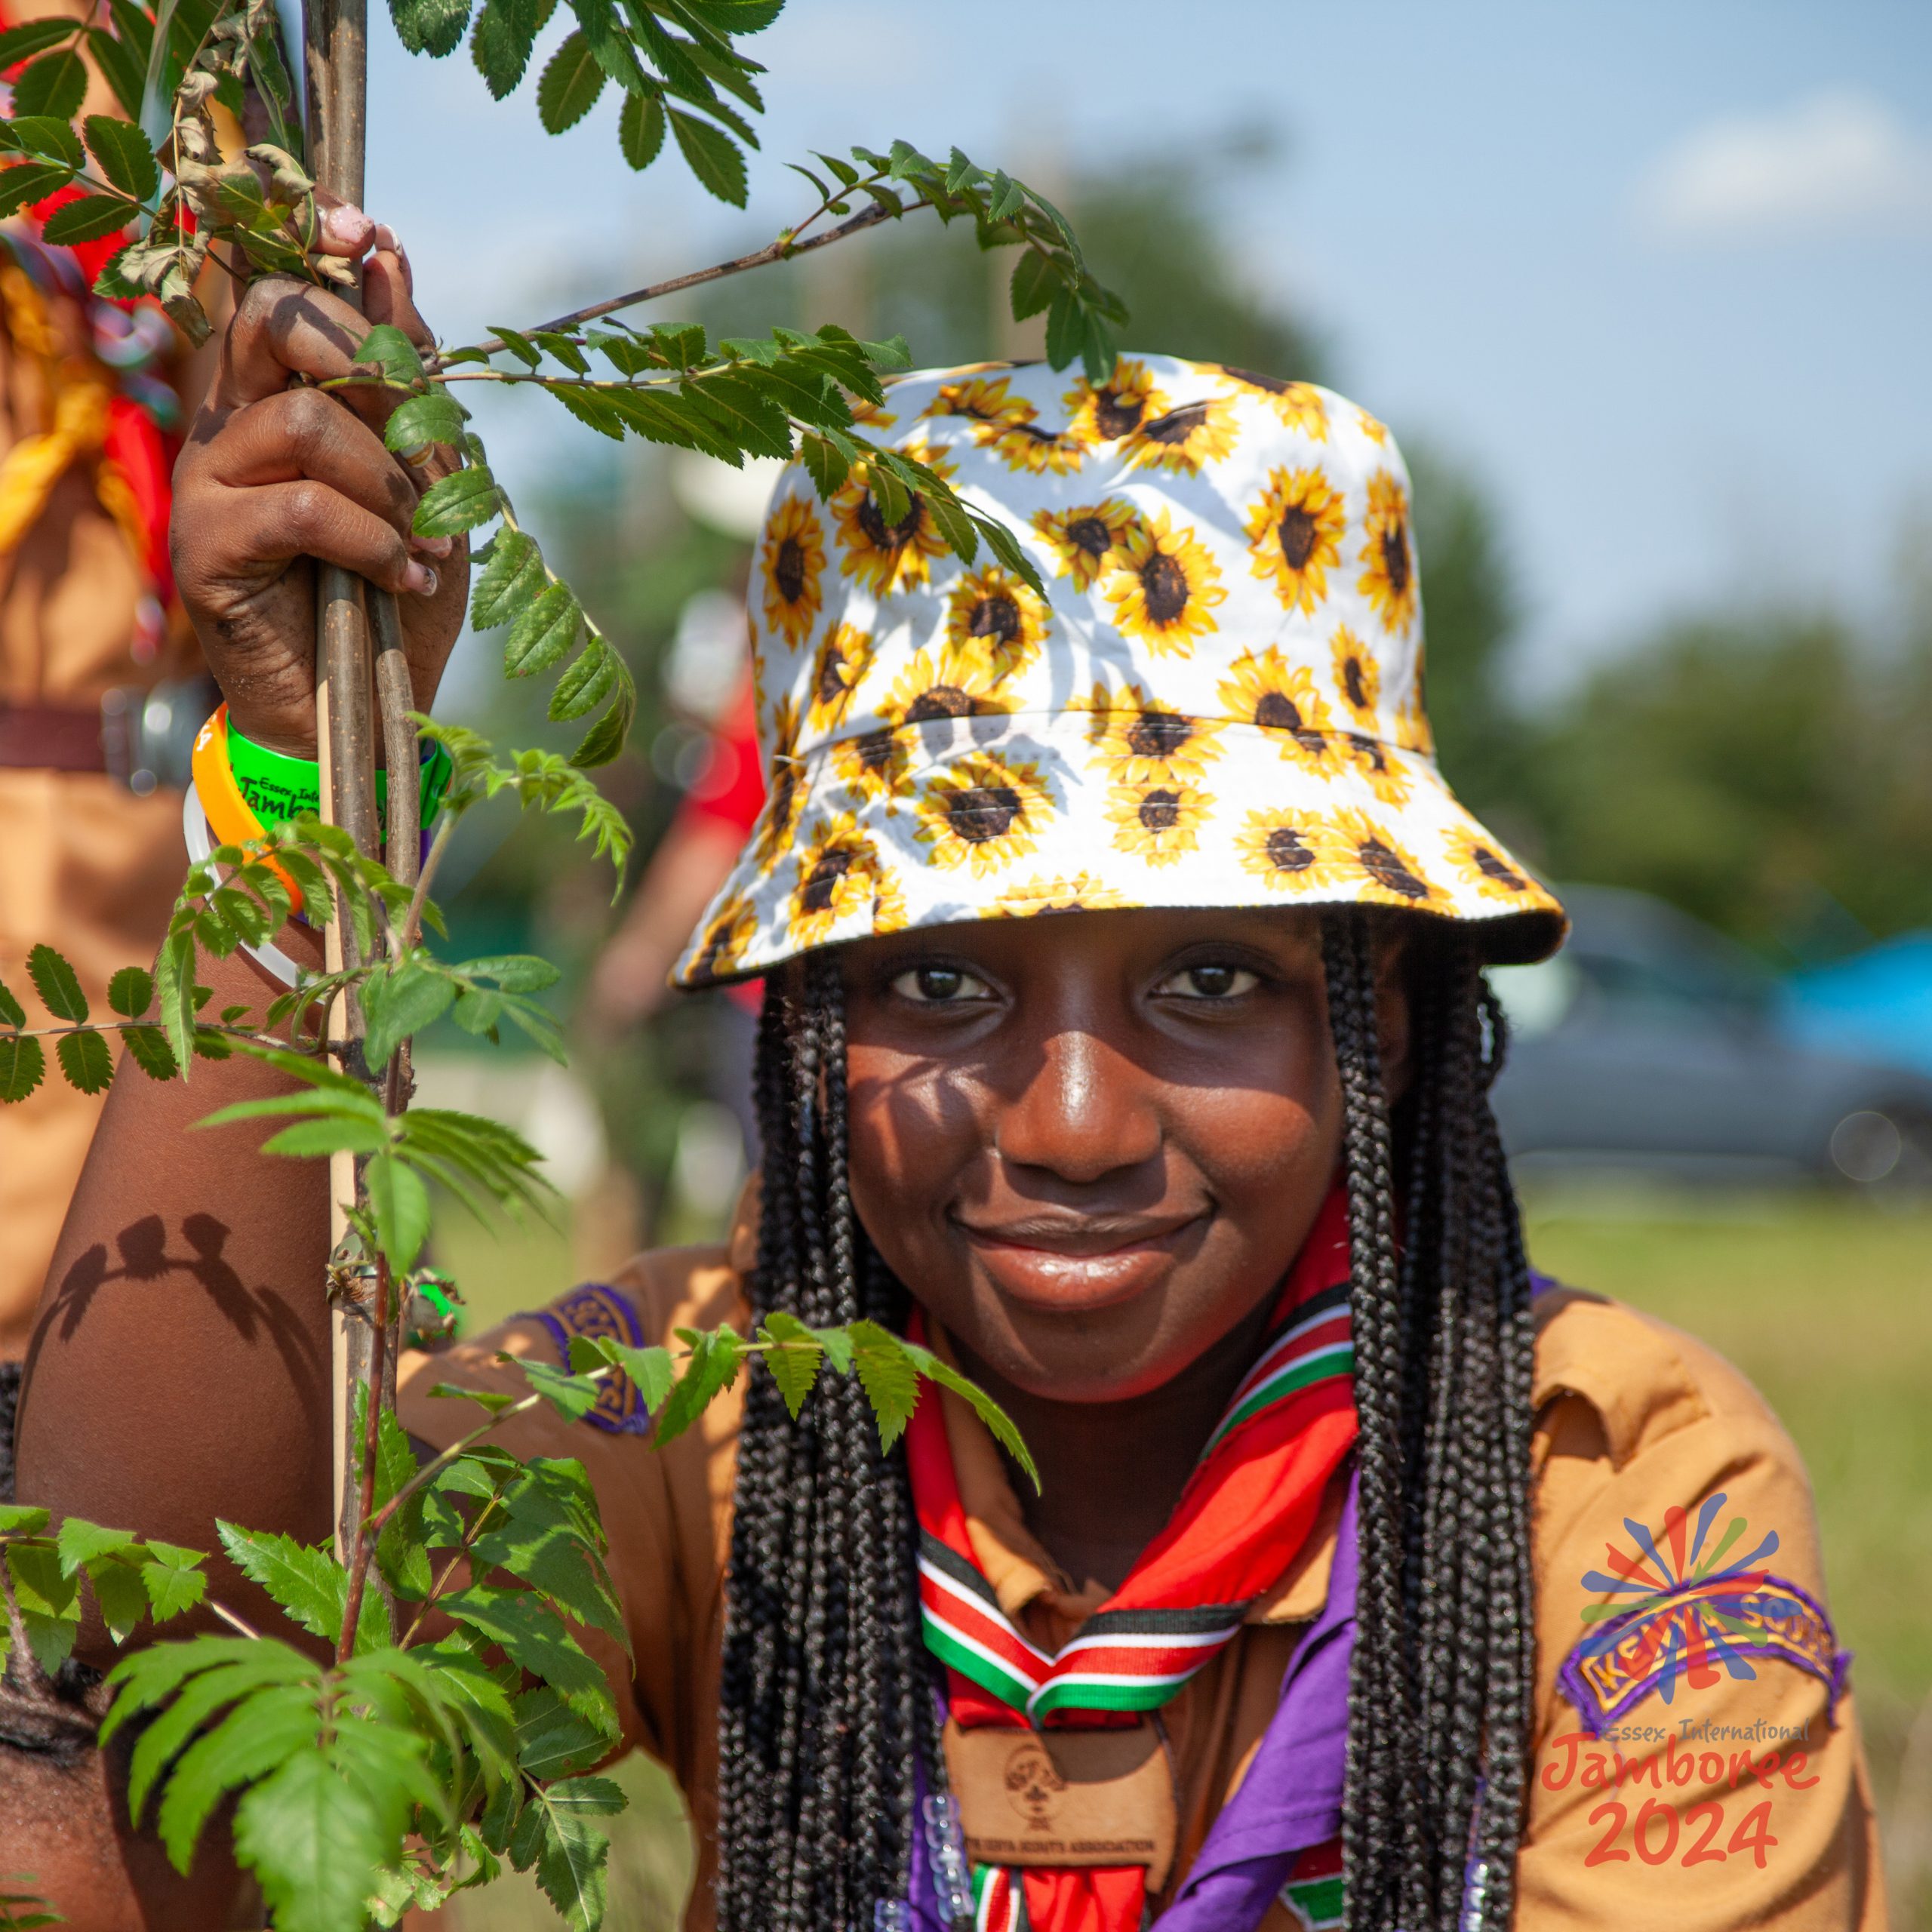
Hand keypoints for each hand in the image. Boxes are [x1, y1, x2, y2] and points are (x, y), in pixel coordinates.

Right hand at [171, 216, 469, 758]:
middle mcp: (229, 422)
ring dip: (390, 480)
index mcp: (278, 394)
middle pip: (275, 323)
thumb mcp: (431, 481)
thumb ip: (411, 382)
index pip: (287, 292)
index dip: (326, 255)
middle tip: (426, 446)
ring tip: (429, 542)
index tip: (372, 230)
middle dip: (370, 364)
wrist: (366, 707)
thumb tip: (389, 254)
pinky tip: (405, 578)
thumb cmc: (399, 591)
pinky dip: (374, 539)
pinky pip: (301, 506)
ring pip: (303, 419)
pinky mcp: (202, 544)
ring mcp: (206, 480)